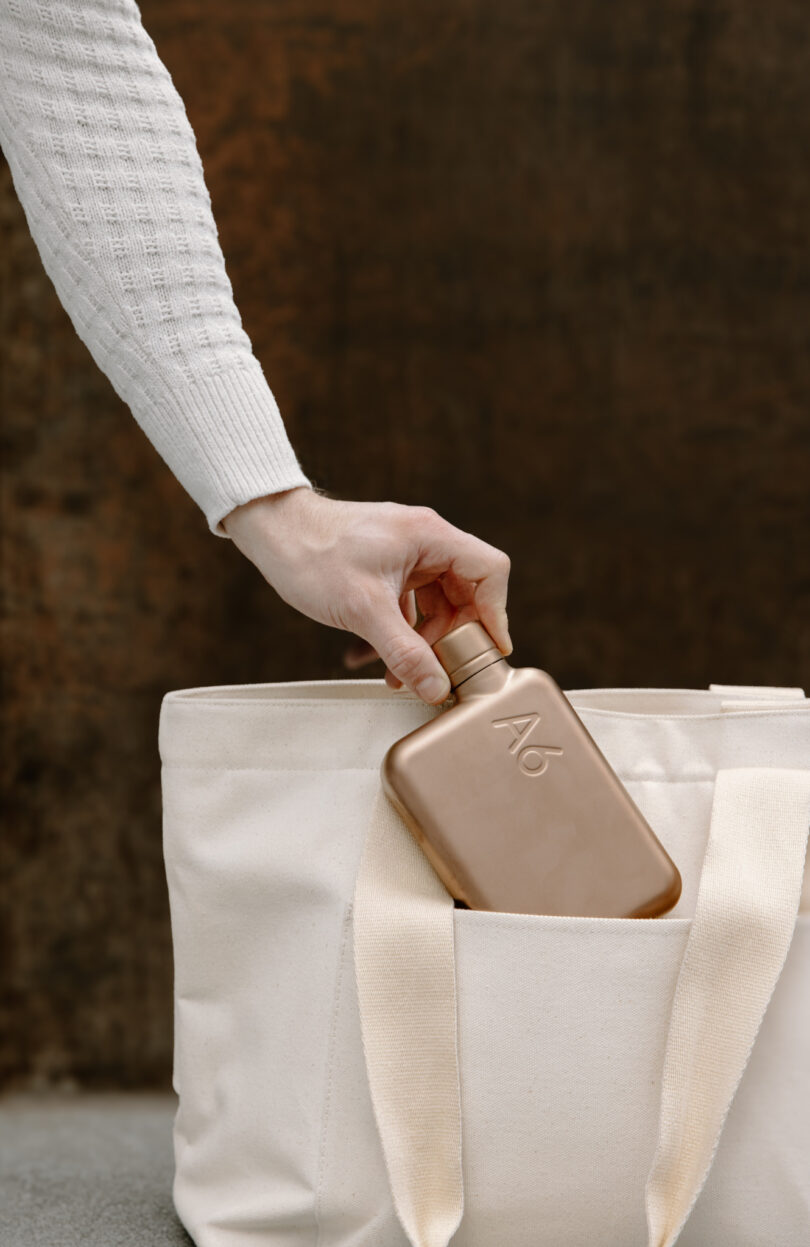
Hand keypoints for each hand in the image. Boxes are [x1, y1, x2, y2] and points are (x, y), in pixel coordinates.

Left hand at [221, 486, 511, 704]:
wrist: (269, 532)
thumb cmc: (312, 555)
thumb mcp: (363, 610)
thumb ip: (404, 651)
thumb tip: (436, 687)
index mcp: (430, 537)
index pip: (490, 571)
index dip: (496, 613)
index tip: (487, 651)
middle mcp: (424, 542)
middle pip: (465, 594)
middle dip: (450, 638)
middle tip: (434, 671)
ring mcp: (405, 556)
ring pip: (435, 606)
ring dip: (421, 642)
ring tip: (397, 674)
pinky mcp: (386, 570)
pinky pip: (409, 606)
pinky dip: (398, 634)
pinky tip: (372, 659)